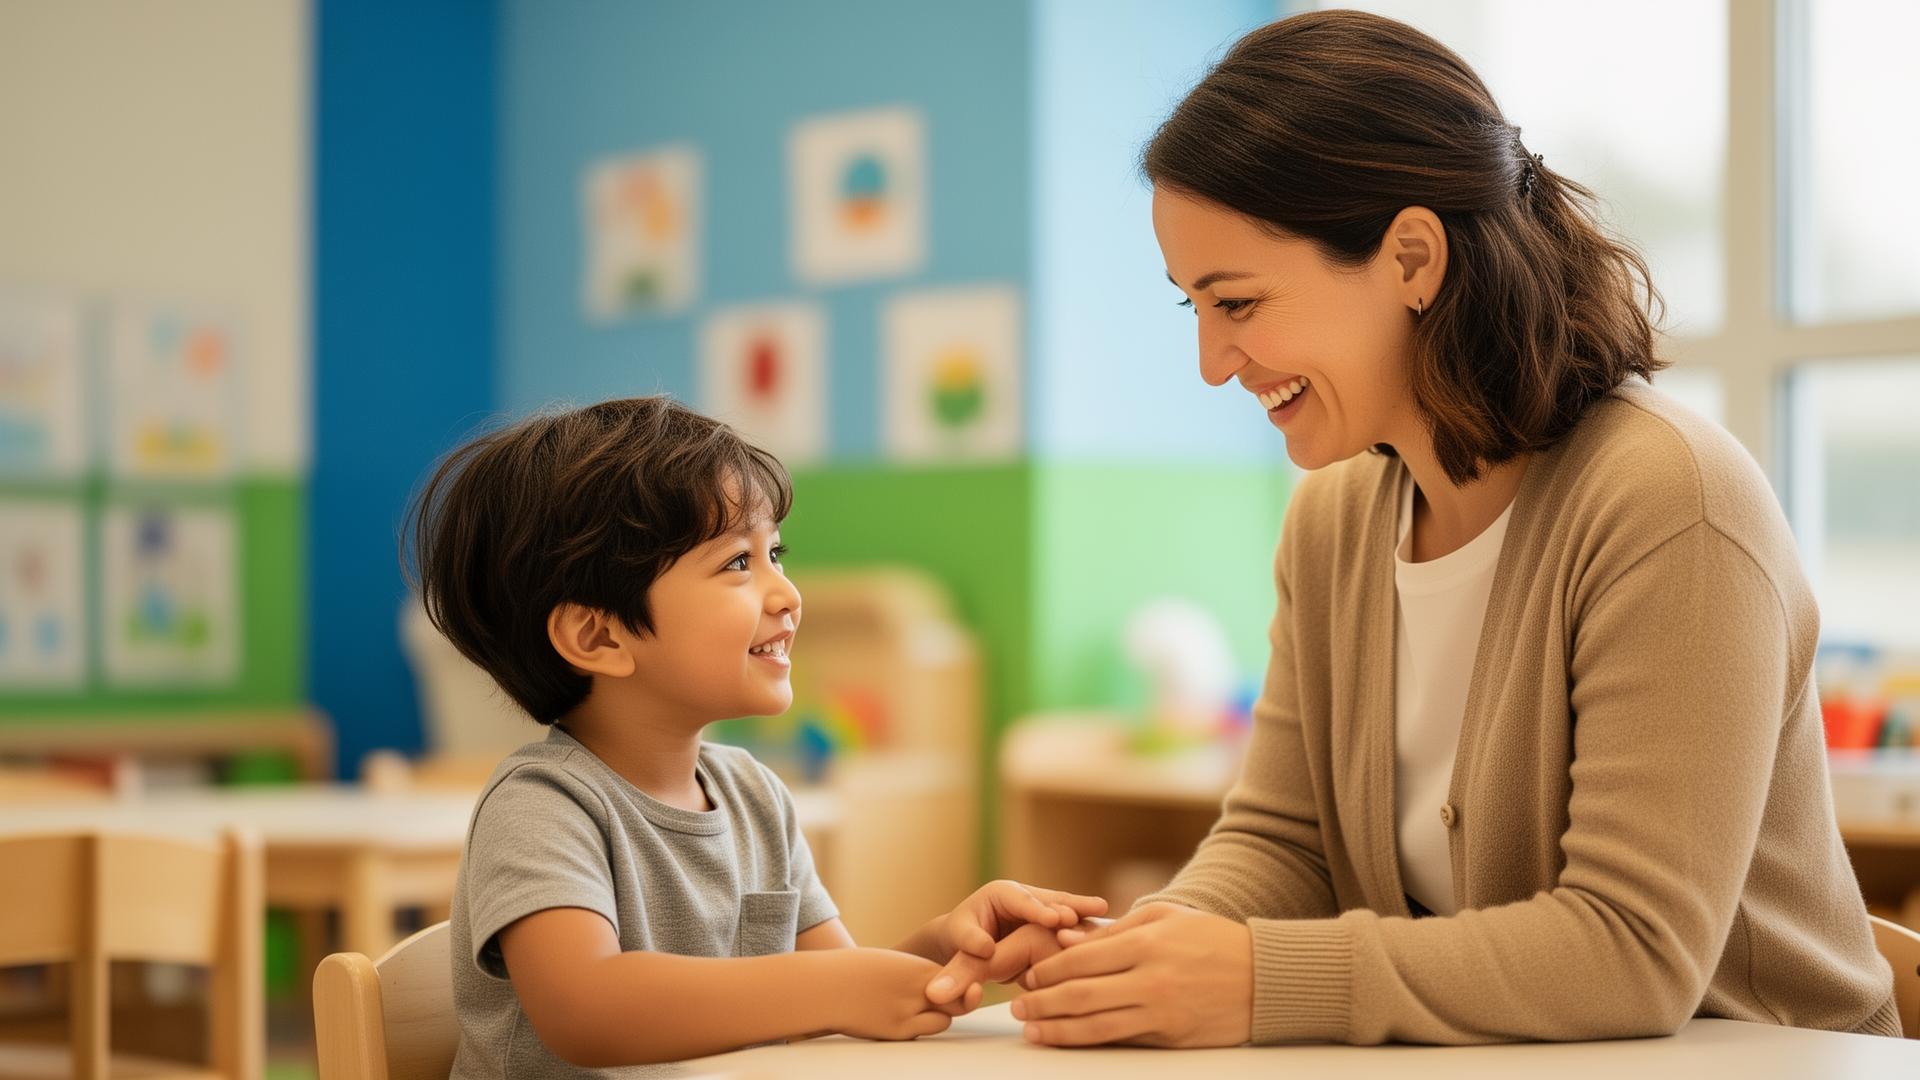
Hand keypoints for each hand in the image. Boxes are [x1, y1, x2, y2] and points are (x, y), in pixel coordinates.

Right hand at [829, 948, 979, 1041]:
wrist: (826, 986)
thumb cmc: (856, 971)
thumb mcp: (894, 961)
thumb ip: (919, 974)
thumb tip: (943, 983)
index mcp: (917, 968)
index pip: (958, 976)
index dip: (962, 980)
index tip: (962, 980)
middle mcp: (917, 992)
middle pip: (959, 1001)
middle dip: (959, 1000)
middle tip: (954, 997)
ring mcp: (907, 1016)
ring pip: (943, 1021)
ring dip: (938, 1016)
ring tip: (919, 1008)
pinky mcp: (896, 1033)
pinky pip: (921, 1033)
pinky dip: (919, 1027)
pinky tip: (903, 1018)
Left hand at [923, 880, 1107, 1004]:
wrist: (968, 942)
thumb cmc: (961, 937)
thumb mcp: (959, 936)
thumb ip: (969, 940)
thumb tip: (985, 949)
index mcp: (1002, 893)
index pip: (1022, 900)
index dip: (1038, 909)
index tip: (1054, 919)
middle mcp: (1026, 896)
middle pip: (1051, 898)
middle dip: (1071, 904)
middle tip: (1091, 910)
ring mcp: (1042, 907)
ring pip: (1066, 907)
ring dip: (1084, 911)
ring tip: (1104, 912)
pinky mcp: (1052, 923)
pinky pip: (1071, 923)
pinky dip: (1086, 926)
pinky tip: (1106, 932)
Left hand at [1012, 902, 1252, 1047]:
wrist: (1264, 977)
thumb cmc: (1213, 939)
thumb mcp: (1167, 918)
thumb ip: (1117, 931)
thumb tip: (1067, 941)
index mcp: (1146, 942)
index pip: (1082, 958)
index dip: (1049, 969)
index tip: (1028, 974)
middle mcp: (1150, 978)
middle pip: (1081, 994)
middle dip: (1043, 1002)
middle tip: (1018, 1008)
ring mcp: (1161, 1010)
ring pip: (1096, 1025)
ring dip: (1058, 1030)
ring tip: (1032, 1030)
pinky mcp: (1170, 1036)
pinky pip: (1122, 1040)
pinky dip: (1090, 1041)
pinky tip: (1069, 1040)